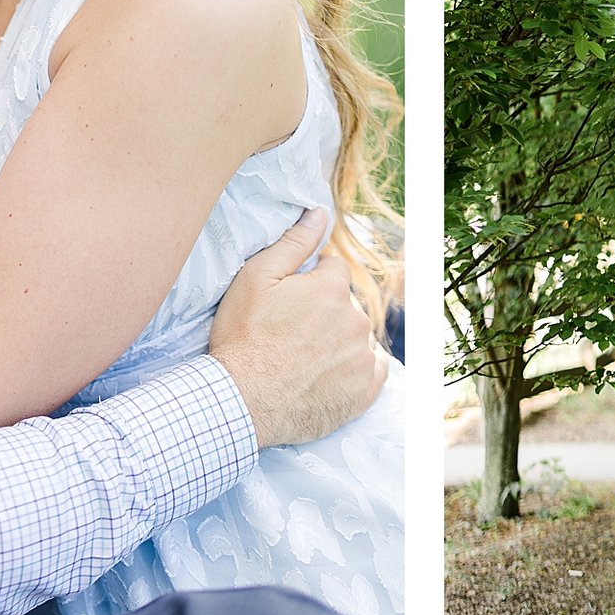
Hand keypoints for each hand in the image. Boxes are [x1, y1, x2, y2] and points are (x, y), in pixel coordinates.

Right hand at [209, 207, 387, 447]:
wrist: (241, 400)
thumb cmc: (243, 338)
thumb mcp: (255, 278)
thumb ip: (293, 243)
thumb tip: (320, 214)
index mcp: (332, 288)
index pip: (332, 270)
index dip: (309, 283)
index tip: (289, 301)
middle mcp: (355, 319)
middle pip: (345, 304)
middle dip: (324, 312)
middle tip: (290, 333)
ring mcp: (362, 357)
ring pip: (357, 336)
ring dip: (338, 340)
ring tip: (304, 357)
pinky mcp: (364, 390)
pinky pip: (373, 370)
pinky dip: (356, 369)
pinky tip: (329, 373)